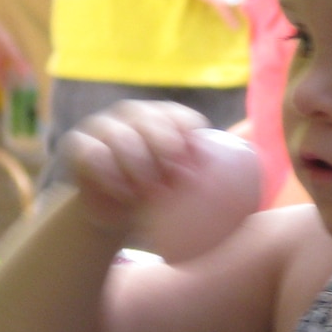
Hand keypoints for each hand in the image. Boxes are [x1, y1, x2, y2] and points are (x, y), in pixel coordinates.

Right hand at [61, 100, 209, 238]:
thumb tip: (252, 147)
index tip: (192, 159)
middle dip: (162, 144)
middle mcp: (132, 117)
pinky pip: (92, 154)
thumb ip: (217, 168)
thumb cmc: (156, 200)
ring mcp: (103, 128)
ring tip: (149, 190)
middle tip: (173, 174)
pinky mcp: (79, 146)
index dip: (185, 131)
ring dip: (137, 162)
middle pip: (148, 120)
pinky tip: (124, 193)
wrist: (114, 215)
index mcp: (161, 121)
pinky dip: (109, 174)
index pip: (177, 117)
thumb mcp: (189, 186)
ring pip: (120, 136)